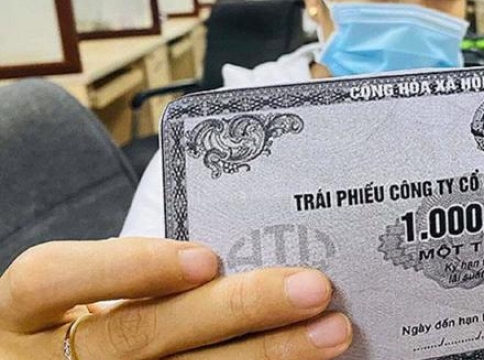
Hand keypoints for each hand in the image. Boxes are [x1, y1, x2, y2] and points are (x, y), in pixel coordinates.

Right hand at [0, 238, 351, 358]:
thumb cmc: (87, 315)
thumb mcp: (90, 290)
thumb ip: (146, 275)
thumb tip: (255, 254)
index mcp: (25, 310)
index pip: (55, 279)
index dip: (131, 266)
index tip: (208, 258)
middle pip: (140, 336)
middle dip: (236, 311)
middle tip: (313, 288)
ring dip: (266, 357)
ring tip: (332, 332)